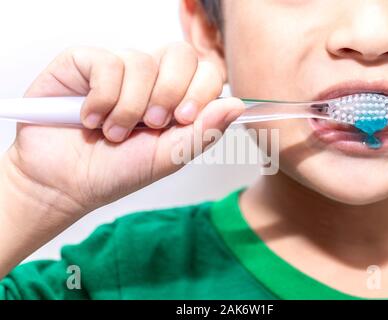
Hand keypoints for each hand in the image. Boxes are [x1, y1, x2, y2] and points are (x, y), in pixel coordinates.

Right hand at [4, 44, 243, 218]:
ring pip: (142, 62)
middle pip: (180, 54)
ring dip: (129, 107)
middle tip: (152, 124)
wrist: (65, 182)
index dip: (201, 88)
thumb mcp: (167, 158)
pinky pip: (107, 63)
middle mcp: (149, 79)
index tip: (185, 118)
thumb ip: (203, 132)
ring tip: (113, 132)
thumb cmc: (115, 172)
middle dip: (169, 93)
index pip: (205, 71)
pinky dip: (102, 98)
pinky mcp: (84, 63)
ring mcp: (118, 68)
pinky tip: (90, 118)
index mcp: (174, 99)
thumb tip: (236, 104)